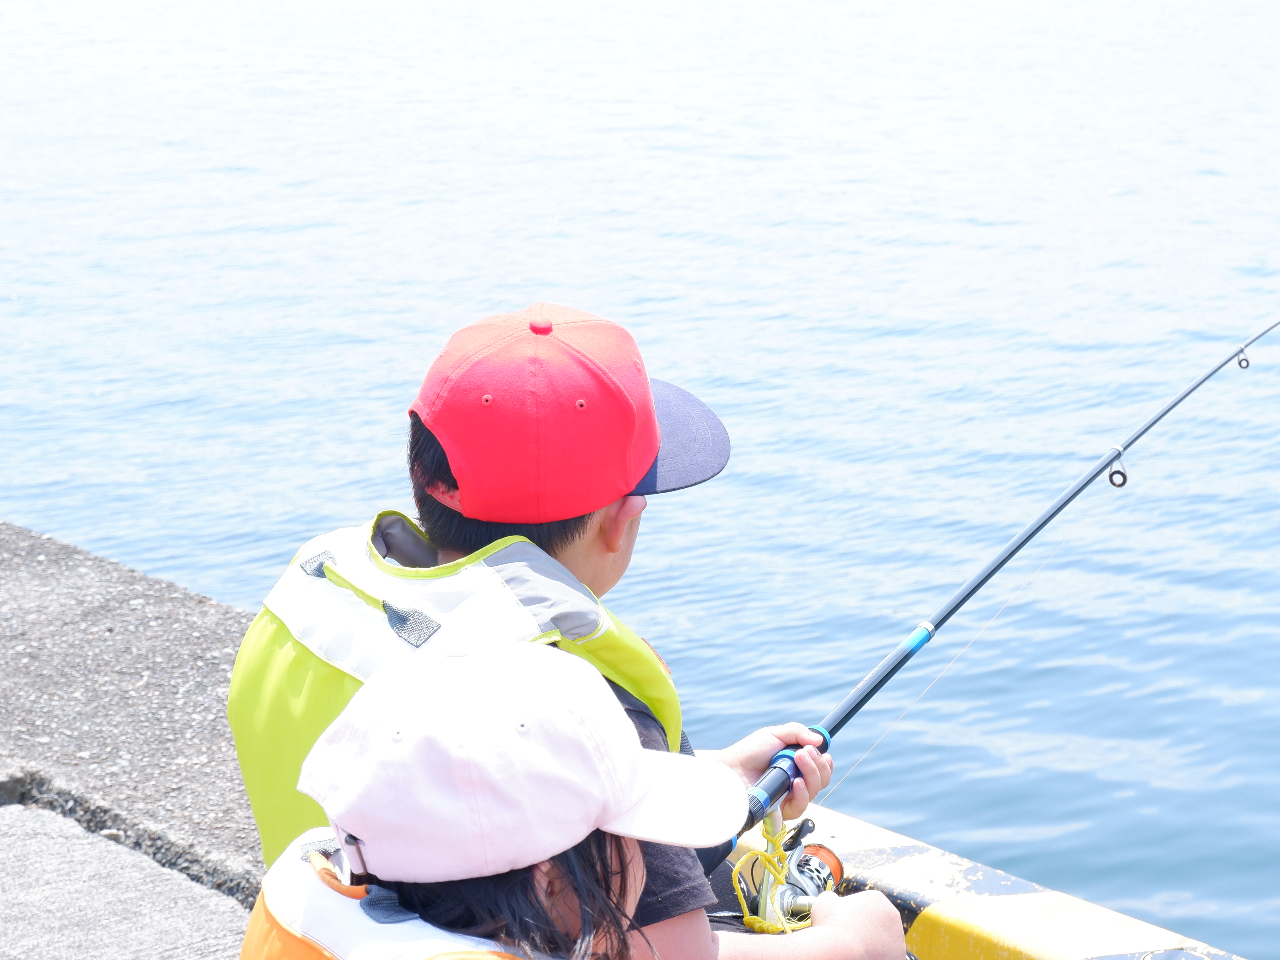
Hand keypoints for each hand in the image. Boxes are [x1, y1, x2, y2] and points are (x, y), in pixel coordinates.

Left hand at [704, 723, 833, 819]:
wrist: (731, 768)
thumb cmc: (749, 752)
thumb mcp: (774, 735)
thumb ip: (797, 732)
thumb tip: (819, 739)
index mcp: (797, 766)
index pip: (822, 768)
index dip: (824, 761)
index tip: (819, 751)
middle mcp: (797, 782)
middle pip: (822, 779)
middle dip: (817, 764)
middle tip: (804, 752)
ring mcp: (790, 797)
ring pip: (815, 791)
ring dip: (811, 773)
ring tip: (798, 759)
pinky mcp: (781, 810)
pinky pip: (801, 806)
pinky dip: (802, 793)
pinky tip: (795, 782)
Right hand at [809, 890, 904, 959]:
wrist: (841, 952)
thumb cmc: (832, 925)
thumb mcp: (825, 901)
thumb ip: (832, 898)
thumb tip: (831, 900)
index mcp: (878, 899)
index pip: (866, 906)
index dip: (852, 915)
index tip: (843, 923)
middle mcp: (893, 917)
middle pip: (877, 923)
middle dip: (865, 929)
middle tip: (849, 937)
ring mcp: (898, 940)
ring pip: (883, 941)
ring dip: (872, 944)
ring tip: (854, 948)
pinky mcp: (898, 957)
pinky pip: (884, 955)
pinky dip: (874, 956)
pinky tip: (861, 956)